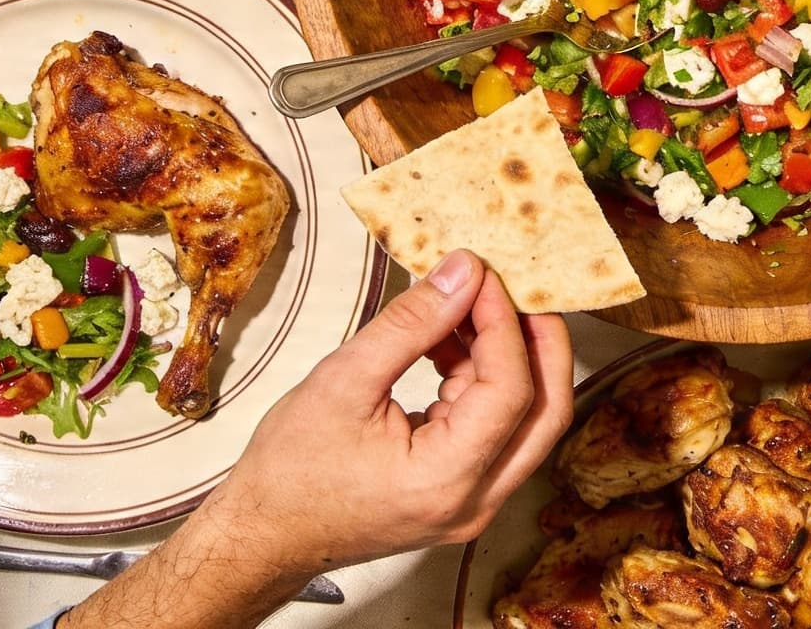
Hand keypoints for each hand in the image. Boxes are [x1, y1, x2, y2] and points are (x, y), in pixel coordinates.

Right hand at [216, 250, 572, 563]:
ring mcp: (473, 503)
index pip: (511, 390)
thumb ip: (410, 324)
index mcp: (446, 480)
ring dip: (506, 359)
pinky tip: (449, 345)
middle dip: (537, 343)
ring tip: (464, 309)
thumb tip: (462, 274)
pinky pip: (497, 432)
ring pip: (526, 421)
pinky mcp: (462, 494)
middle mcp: (474, 501)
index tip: (483, 276)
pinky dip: (482, 382)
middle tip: (513, 289)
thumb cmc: (291, 474)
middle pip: (546, 412)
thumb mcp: (344, 381)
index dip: (504, 324)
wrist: (265, 535)